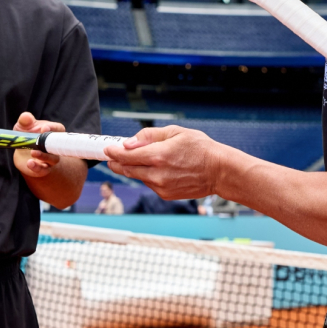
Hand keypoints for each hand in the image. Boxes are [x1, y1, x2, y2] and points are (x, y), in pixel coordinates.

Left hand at [13, 112, 63, 178]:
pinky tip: (29, 163)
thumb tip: (26, 116)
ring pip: (53, 159)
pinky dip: (37, 167)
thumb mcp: (24, 126)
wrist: (22, 152)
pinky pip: (43, 169)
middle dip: (50, 143)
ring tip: (33, 153)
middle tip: (40, 141)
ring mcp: (50, 158)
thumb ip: (25, 120)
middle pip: (58, 145)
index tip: (44, 128)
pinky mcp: (43, 168)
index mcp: (53, 132)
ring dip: (44, 156)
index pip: (58, 129)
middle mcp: (55, 146)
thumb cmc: (27, 135)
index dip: (52, 128)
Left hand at [103, 126, 223, 199]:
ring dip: (133, 169)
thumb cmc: (200, 148)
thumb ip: (149, 136)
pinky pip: (149, 184)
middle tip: (113, 157)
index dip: (113, 152)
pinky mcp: (166, 195)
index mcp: (158, 155)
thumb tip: (128, 143)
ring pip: (138, 177)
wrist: (219, 171)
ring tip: (140, 160)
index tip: (107, 149)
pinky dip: (148, 177)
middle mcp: (157, 173)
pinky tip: (158, 170)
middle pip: (126, 169)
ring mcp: (161, 186)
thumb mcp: (176, 132)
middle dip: (117, 163)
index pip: (125, 155)